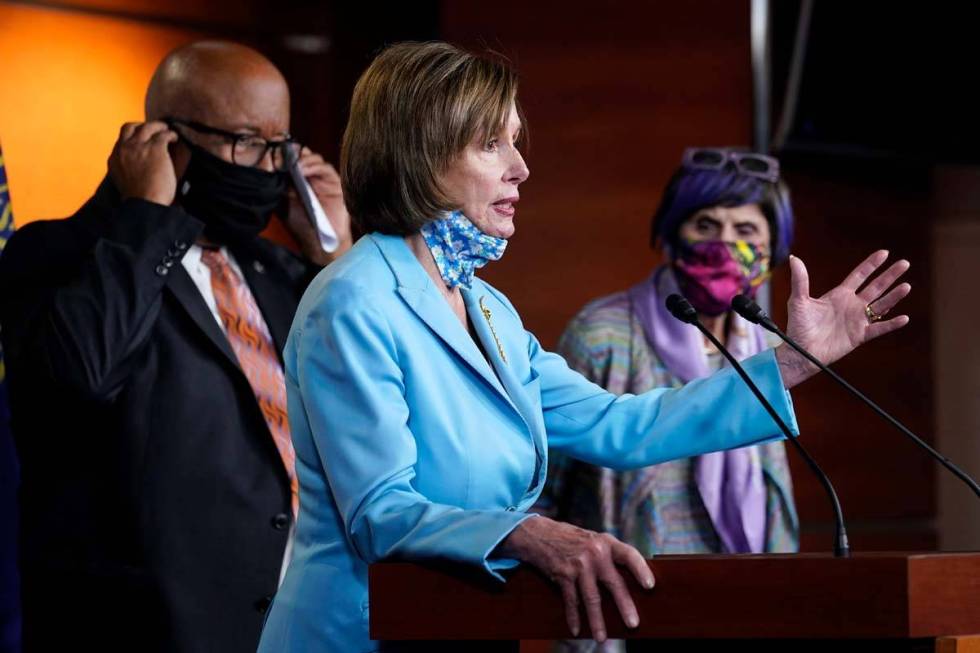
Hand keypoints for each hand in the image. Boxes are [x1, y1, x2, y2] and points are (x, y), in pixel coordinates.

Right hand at [107, 121, 177, 205]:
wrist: (145, 203)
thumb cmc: (138, 200)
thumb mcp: (123, 182)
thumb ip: (126, 171)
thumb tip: (135, 170)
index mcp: (114, 159)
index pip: (120, 141)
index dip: (132, 139)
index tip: (140, 140)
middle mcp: (124, 149)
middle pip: (130, 127)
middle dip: (141, 126)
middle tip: (152, 130)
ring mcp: (139, 146)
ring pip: (147, 126)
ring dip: (158, 126)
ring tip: (166, 130)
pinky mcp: (155, 148)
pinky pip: (164, 135)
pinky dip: (170, 135)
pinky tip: (175, 138)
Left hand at [282, 147, 352, 264]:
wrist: (318, 241)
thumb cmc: (300, 224)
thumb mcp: (282, 204)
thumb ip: (278, 187)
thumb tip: (271, 169)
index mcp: (296, 179)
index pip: (290, 159)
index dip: (282, 154)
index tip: (272, 154)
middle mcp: (310, 176)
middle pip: (303, 155)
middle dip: (292, 153)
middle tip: (282, 155)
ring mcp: (323, 178)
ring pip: (314, 159)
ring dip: (302, 159)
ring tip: (293, 164)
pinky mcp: (334, 183)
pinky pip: (326, 168)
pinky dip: (314, 166)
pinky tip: (303, 169)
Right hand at [497, 516, 653, 641]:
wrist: (541, 534)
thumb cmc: (574, 541)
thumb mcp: (595, 541)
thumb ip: (611, 556)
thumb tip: (633, 582)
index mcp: (606, 543)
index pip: (629, 555)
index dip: (641, 569)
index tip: (650, 586)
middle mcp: (594, 553)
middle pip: (613, 582)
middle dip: (624, 605)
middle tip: (633, 624)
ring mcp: (578, 564)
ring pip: (591, 598)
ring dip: (597, 620)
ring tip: (601, 638)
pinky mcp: (563, 574)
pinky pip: (571, 601)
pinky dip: (574, 617)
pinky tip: (577, 630)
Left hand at [775, 251, 910, 387]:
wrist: (800, 351)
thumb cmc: (798, 326)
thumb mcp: (798, 300)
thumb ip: (800, 279)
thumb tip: (794, 258)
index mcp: (839, 295)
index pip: (860, 275)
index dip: (872, 264)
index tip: (885, 253)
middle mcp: (851, 305)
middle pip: (876, 287)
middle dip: (890, 275)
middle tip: (905, 263)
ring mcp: (857, 320)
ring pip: (881, 305)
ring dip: (894, 296)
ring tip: (907, 286)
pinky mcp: (859, 336)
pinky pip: (879, 329)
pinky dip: (891, 324)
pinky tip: (904, 318)